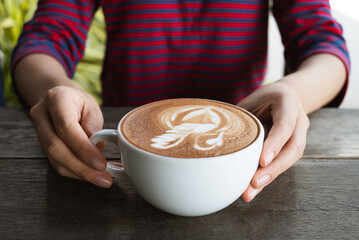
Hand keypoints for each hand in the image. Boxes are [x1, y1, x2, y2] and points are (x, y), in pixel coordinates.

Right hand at [30, 86, 111, 187]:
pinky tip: (92, 176)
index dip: (83, 148)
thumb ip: (93, 124)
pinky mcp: (43, 147)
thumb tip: (97, 146)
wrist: (60, 100)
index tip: (100, 163)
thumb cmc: (79, 103)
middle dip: (82, 167)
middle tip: (104, 178)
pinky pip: (57, 164)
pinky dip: (76, 173)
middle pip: (56, 147)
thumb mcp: (92, 106)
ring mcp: (39, 133)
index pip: (66, 127)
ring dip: (80, 173)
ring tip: (103, 179)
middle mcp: (42, 116)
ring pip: (55, 159)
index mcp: (56, 99)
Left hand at [237, 80, 309, 201]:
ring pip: (290, 160)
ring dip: (269, 177)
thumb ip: (241, 115)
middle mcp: (299, 122)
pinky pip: (282, 163)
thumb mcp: (253, 99)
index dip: (275, 143)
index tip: (262, 160)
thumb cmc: (266, 98)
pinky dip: (267, 176)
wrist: (289, 96)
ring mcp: (299, 136)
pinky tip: (252, 189)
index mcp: (288, 105)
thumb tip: (214, 133)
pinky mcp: (292, 148)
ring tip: (249, 193)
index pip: (285, 125)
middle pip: (293, 149)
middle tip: (254, 183)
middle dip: (274, 168)